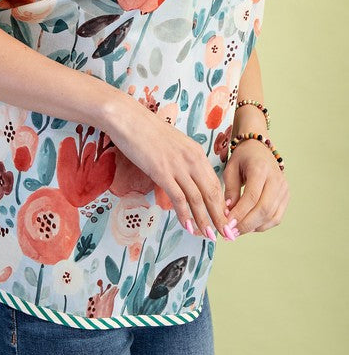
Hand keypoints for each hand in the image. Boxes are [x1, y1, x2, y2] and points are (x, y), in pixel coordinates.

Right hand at [104, 95, 229, 239]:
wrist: (128, 118)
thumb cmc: (145, 130)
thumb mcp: (172, 144)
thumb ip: (182, 160)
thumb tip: (184, 177)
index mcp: (196, 152)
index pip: (215, 182)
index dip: (221, 204)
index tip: (224, 219)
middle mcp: (192, 159)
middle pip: (212, 193)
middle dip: (219, 217)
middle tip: (226, 234)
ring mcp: (177, 166)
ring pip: (198, 199)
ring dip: (205, 221)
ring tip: (209, 237)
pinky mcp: (162, 171)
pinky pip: (178, 198)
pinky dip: (185, 215)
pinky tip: (188, 227)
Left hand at [223, 139, 289, 232]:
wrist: (260, 148)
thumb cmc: (242, 158)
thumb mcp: (230, 169)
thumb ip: (230, 190)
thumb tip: (228, 213)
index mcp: (260, 168)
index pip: (252, 196)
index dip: (239, 213)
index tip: (226, 224)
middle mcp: (276, 179)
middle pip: (264, 209)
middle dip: (246, 224)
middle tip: (230, 233)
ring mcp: (284, 189)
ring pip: (272, 216)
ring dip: (253, 227)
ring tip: (236, 232)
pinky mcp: (286, 196)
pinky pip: (276, 217)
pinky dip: (262, 225)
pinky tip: (249, 226)